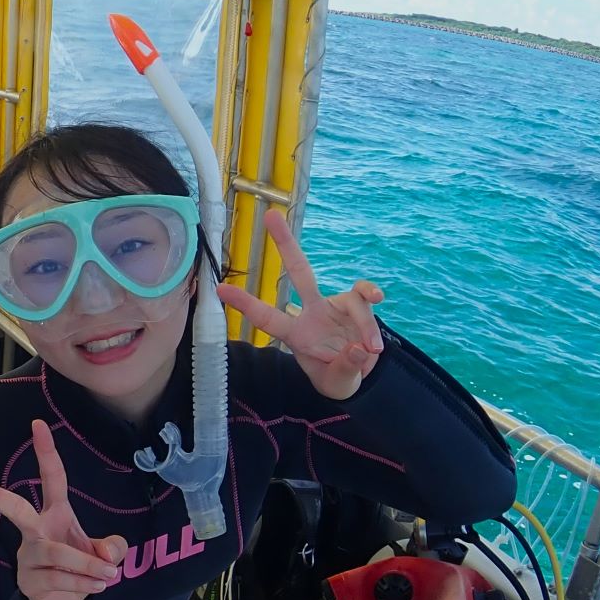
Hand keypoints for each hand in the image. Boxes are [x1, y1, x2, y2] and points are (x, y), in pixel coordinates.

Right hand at [0, 419, 127, 599]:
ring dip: (85, 563)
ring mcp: (28, 556)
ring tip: (110, 574)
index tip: (37, 424)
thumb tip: (108, 553)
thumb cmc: (79, 567)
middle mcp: (37, 531)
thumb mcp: (104, 554)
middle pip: (15, 508)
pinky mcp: (29, 581)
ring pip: (55, 552)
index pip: (52, 478)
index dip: (46, 452)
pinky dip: (83, 583)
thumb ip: (113, 548)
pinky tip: (98, 587)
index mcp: (55, 514)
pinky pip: (57, 578)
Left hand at [218, 209, 385, 400]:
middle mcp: (312, 313)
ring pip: (350, 300)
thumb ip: (345, 368)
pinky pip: (364, 294)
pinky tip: (378, 301)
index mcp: (296, 334)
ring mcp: (335, 305)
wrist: (361, 375)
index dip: (246, 304)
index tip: (220, 288)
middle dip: (285, 244)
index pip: (267, 318)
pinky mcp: (357, 304)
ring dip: (364, 325)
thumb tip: (358, 350)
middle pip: (298, 271)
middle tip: (271, 215)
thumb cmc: (337, 378)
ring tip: (371, 350)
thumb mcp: (337, 383)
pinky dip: (372, 297)